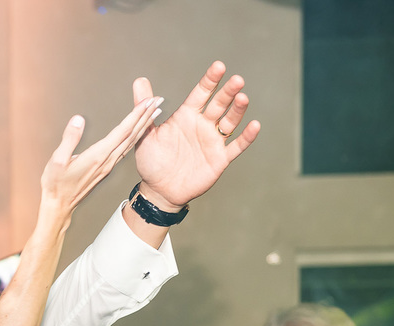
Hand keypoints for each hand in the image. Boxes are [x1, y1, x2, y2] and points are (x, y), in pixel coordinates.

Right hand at [38, 94, 163, 217]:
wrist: (59, 206)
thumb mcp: (57, 161)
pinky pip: (126, 149)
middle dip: (146, 116)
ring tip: (155, 112)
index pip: (122, 131)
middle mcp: (107, 160)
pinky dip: (136, 137)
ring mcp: (108, 166)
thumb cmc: (56, 185)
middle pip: (131, 135)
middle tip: (159, 100)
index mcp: (97, 156)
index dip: (136, 115)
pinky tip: (139, 132)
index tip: (147, 101)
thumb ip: (69, 139)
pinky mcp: (106, 169)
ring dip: (144, 125)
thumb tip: (78, 120)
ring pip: (131, 142)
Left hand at [133, 61, 260, 209]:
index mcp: (186, 116)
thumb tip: (140, 80)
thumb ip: (144, 107)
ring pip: (229, 122)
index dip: (210, 80)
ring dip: (237, 110)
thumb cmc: (152, 162)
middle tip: (237, 80)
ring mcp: (212, 141)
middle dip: (228, 92)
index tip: (219, 66)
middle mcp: (202, 125)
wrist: (158, 190)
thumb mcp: (145, 134)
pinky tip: (254, 125)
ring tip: (243, 98)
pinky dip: (246, 137)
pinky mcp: (219, 159)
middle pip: (219, 104)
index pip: (201, 94)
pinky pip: (236, 146)